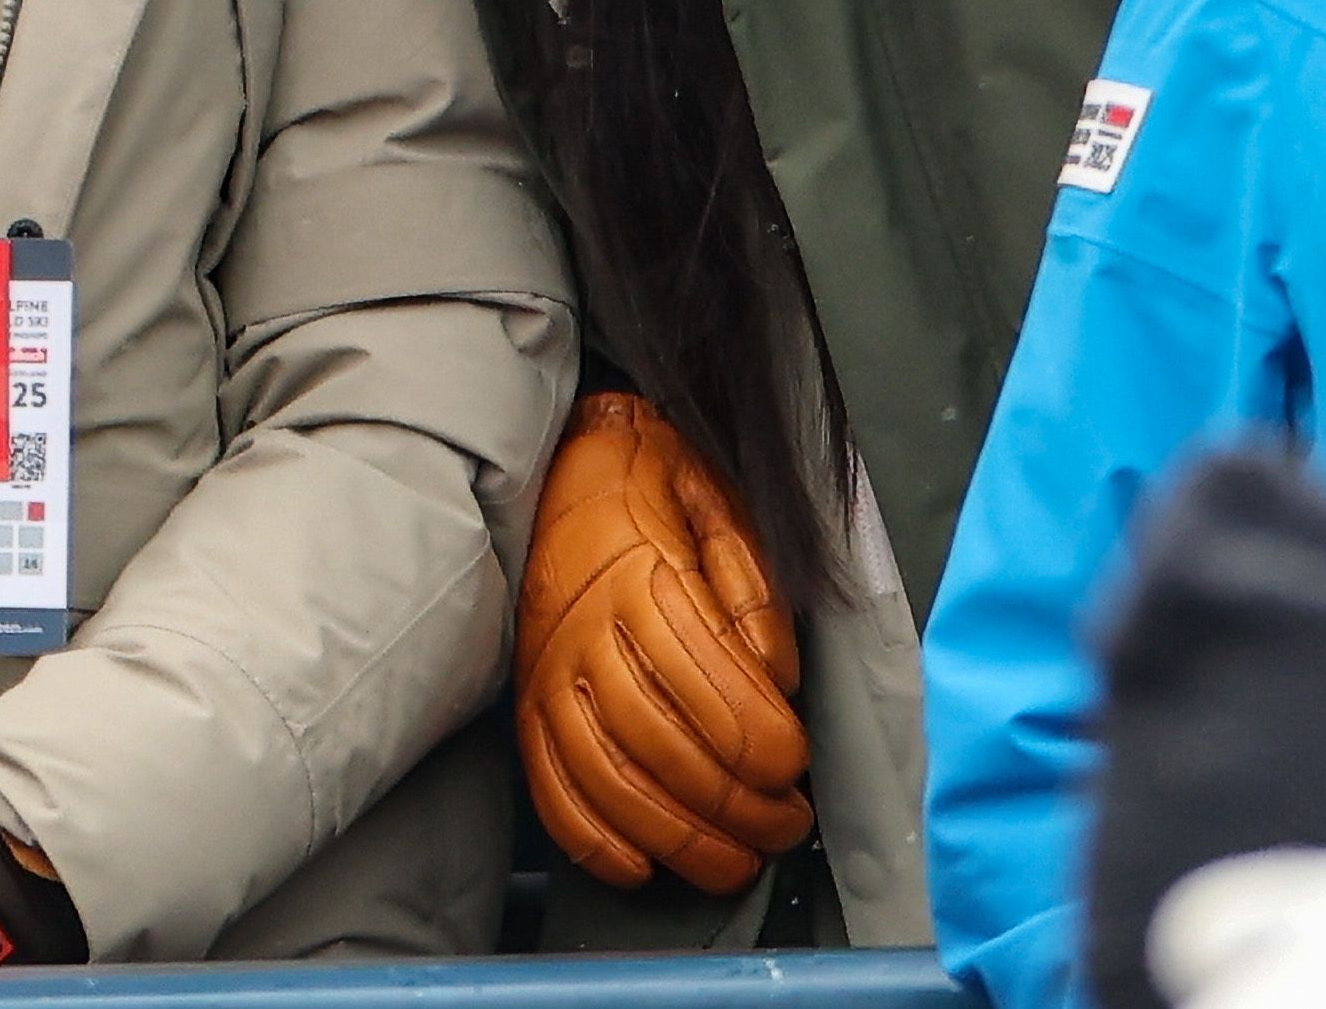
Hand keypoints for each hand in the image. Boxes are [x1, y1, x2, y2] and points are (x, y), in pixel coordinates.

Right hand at [516, 391, 812, 894]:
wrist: (559, 460)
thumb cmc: (652, 484)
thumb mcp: (720, 505)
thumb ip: (753, 590)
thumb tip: (778, 678)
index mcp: (647, 581)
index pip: (716, 694)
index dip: (767, 750)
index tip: (798, 769)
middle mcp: (591, 634)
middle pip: (668, 750)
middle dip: (737, 808)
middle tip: (784, 828)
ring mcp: (552, 672)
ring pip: (612, 780)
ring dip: (678, 839)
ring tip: (733, 863)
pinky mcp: (527, 700)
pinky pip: (550, 786)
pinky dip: (591, 839)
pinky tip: (640, 865)